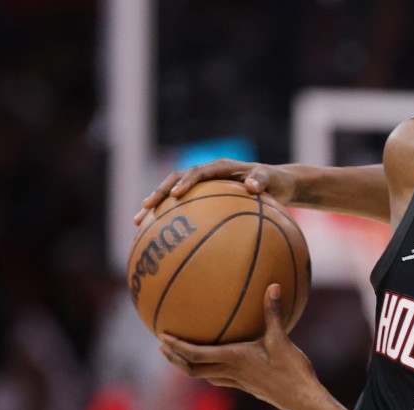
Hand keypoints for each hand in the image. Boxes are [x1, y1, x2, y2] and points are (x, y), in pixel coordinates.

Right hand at [134, 158, 296, 224]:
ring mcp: (202, 186)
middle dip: (159, 193)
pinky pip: (182, 208)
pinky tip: (156, 237)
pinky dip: (168, 219)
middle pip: (175, 180)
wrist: (276, 184)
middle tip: (147, 207)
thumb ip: (262, 180)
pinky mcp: (201, 198)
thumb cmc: (274, 182)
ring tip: (138, 222)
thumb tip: (252, 187)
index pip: (199, 172)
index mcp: (221, 168)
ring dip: (156, 206)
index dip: (186, 182)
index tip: (177, 194)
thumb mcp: (272, 179)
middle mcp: (207, 174)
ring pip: (172, 194)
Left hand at [157, 284, 323, 409]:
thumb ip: (273, 312)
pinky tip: (218, 363)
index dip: (177, 347)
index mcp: (234, 359)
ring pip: (204, 376)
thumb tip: (273, 286)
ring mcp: (238, 382)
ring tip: (181, 355)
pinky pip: (220, 378)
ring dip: (189, 367)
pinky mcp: (247, 387)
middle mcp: (231, 372)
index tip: (162, 337)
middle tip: (163, 346)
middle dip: (175, 359)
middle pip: (192, 370)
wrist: (303, 400)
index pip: (196, 354)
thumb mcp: (282, 339)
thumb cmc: (292, 370)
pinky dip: (210, 370)